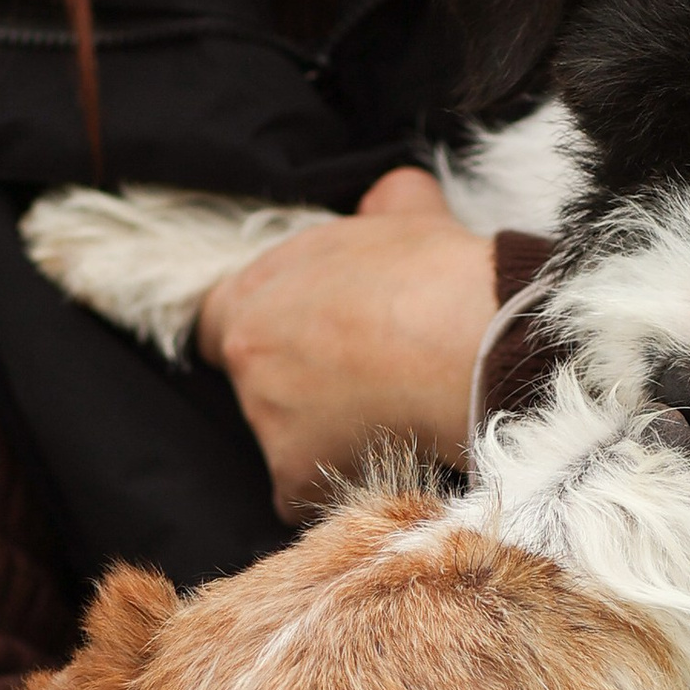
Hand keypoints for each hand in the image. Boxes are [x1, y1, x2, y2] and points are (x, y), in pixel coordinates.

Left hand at [196, 167, 498, 517]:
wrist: (468, 342)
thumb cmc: (438, 274)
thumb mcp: (406, 212)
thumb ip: (380, 205)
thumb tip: (389, 197)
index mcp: (256, 292)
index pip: (221, 322)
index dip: (264, 331)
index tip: (303, 342)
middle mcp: (248, 355)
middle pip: (254, 382)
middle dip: (296, 384)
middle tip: (359, 380)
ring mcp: (266, 417)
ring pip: (281, 437)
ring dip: (319, 435)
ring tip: (385, 417)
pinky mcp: (292, 473)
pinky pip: (300, 492)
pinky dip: (334, 483)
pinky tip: (380, 461)